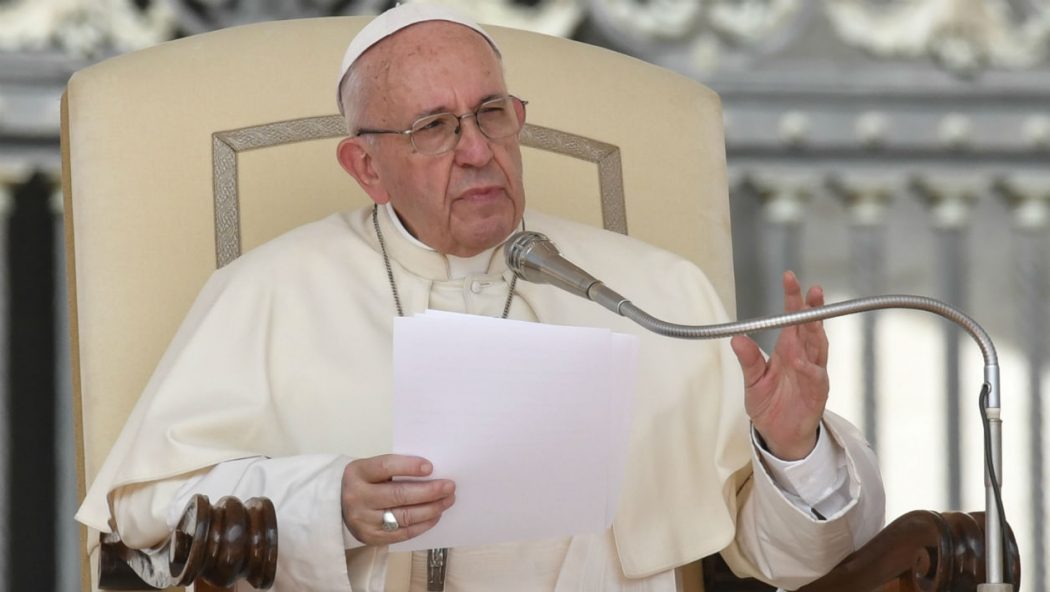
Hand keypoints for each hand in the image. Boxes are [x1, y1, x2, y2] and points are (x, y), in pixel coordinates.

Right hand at [341, 454, 454, 544]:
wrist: (337, 505)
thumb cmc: (364, 482)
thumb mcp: (371, 468)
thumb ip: (395, 469)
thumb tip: (431, 473)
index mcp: (358, 473)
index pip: (385, 466)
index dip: (409, 467)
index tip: (431, 467)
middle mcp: (358, 497)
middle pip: (399, 494)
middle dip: (429, 491)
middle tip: (449, 486)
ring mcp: (364, 521)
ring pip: (404, 516)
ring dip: (431, 509)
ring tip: (447, 500)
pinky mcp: (371, 538)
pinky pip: (403, 533)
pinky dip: (423, 524)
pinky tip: (435, 515)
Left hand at [730, 271, 828, 460]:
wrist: (780, 435)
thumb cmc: (769, 405)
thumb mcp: (753, 380)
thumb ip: (748, 360)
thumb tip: (736, 338)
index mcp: (788, 349)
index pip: (792, 319)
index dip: (793, 299)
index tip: (790, 278)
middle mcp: (803, 357)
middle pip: (810, 327)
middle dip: (811, 308)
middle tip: (811, 289)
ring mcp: (813, 372)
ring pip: (818, 346)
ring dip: (815, 330)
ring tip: (809, 314)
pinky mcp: (817, 391)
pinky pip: (814, 376)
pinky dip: (807, 367)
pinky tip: (799, 359)